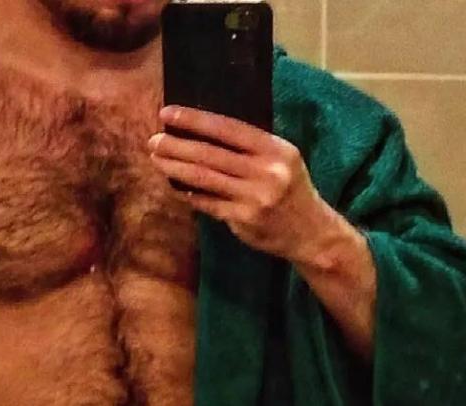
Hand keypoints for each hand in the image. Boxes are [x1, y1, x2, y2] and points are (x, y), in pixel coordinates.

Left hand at [148, 105, 339, 266]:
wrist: (312, 232)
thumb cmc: (291, 190)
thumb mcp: (281, 160)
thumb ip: (250, 147)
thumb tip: (204, 131)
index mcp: (275, 149)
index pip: (228, 128)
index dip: (195, 120)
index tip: (168, 113)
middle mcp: (266, 170)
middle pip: (211, 154)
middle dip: (177, 145)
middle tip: (153, 140)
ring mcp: (254, 196)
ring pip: (205, 178)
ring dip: (176, 167)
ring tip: (156, 158)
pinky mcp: (244, 219)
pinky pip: (208, 203)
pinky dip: (189, 194)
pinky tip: (174, 186)